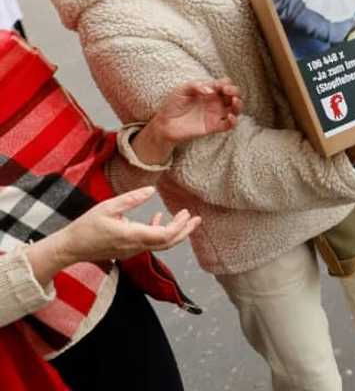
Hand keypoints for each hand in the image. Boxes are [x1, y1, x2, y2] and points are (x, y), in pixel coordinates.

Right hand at [26, 187, 199, 284]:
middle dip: (185, 231)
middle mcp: (135, 247)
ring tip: (184, 217)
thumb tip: (151, 190)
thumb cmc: (86, 226)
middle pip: (168, 243)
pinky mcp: (128, 250)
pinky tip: (156, 218)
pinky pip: (149, 244)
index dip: (179, 226)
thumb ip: (131, 199)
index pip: (164, 235)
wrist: (70, 248)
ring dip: (174, 232)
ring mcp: (132, 251)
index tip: (186, 213)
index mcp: (132, 236)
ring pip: (160, 245)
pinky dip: (158, 232)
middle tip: (197, 219)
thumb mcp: (107, 207)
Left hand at [132, 80, 241, 165]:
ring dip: (239, 104)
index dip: (225, 83)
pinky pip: (229, 125)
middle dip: (235, 90)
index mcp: (209, 91)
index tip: (218, 86)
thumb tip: (211, 90)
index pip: (225, 83)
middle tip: (227, 91)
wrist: (164, 124)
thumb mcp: (181, 89)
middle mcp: (215, 102)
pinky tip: (230, 117)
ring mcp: (215, 114)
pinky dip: (234, 121)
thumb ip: (196, 86)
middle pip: (234, 94)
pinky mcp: (214, 127)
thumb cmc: (172, 105)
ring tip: (234, 101)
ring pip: (236, 108)